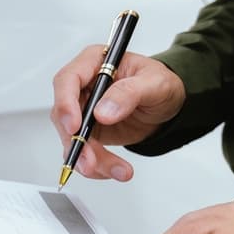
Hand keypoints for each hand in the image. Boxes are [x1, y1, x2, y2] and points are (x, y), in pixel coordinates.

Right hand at [50, 47, 184, 181]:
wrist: (168, 105)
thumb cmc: (160, 83)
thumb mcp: (154, 82)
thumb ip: (128, 93)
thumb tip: (103, 111)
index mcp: (94, 63)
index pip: (67, 80)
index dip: (66, 103)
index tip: (75, 126)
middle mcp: (83, 87)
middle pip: (65, 115)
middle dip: (76, 142)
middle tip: (91, 161)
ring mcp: (84, 111)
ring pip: (72, 139)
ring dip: (88, 159)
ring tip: (114, 170)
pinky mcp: (90, 131)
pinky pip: (84, 152)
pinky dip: (97, 165)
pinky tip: (114, 170)